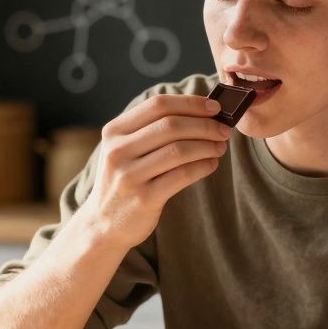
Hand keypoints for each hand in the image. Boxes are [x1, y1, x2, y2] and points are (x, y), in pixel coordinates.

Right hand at [80, 94, 230, 249]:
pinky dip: (203, 166)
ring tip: (220, 147)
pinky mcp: (144, 198)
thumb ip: (151, 130)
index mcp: (114, 131)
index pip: (158, 105)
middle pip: (171, 125)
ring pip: (179, 150)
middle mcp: (118, 150)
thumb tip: (200, 111)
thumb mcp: (125, 150)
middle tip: (224, 130)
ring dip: (207, 145)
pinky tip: (211, 164)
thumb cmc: (124, 181)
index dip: (190, 103)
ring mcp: (129, 175)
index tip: (214, 107)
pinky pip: (182, 175)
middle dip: (205, 125)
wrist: (103, 225)